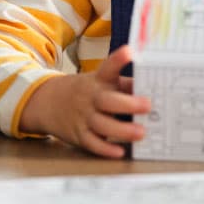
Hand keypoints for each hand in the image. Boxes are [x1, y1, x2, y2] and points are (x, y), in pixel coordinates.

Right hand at [19, 45, 150, 157]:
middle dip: (128, 103)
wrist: (48, 102)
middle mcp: (91, 97)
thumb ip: (125, 85)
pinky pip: (92, 143)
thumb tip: (155, 89)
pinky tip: (120, 151)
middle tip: (148, 105)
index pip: (108, 67)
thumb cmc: (87, 91)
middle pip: (107, 100)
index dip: (118, 59)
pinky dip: (105, 148)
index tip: (130, 52)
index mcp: (98, 80)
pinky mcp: (79, 135)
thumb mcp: (101, 82)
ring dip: (122, 130)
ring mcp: (83, 116)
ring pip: (102, 124)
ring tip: (141, 133)